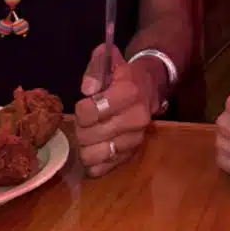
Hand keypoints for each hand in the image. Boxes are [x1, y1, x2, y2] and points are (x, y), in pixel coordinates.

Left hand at [74, 45, 151, 177]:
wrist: (148, 88)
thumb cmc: (122, 75)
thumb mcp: (109, 62)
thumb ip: (95, 70)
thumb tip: (87, 89)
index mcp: (129, 92)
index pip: (89, 112)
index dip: (81, 109)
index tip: (85, 103)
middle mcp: (136, 118)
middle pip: (89, 135)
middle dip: (81, 127)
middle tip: (86, 121)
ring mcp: (135, 139)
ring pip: (94, 155)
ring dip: (85, 146)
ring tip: (90, 134)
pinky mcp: (132, 155)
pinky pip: (103, 168)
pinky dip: (93, 161)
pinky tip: (95, 148)